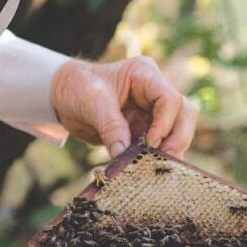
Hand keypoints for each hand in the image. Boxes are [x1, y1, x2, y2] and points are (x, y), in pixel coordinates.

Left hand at [50, 56, 196, 158]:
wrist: (62, 96)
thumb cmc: (78, 87)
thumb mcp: (92, 102)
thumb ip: (110, 126)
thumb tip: (124, 154)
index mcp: (144, 75)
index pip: (169, 98)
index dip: (165, 122)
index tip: (150, 142)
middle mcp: (154, 93)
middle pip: (184, 114)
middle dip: (178, 138)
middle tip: (164, 160)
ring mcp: (151, 112)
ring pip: (178, 132)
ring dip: (171, 151)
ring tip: (157, 168)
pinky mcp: (144, 130)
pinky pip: (159, 146)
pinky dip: (157, 159)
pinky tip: (150, 171)